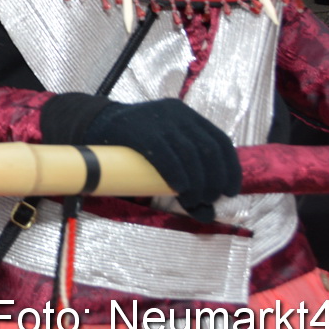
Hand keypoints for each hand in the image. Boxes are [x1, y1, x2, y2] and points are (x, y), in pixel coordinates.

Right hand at [82, 98, 241, 222]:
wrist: (97, 125)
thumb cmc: (136, 146)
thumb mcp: (166, 154)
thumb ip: (188, 178)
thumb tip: (209, 215)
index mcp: (187, 115)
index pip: (220, 141)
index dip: (230, 168)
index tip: (230, 191)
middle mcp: (176, 113)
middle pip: (208, 149)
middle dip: (214, 179)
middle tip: (208, 199)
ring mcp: (157, 119)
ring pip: (189, 153)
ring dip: (198, 182)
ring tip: (194, 200)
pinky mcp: (138, 130)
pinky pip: (165, 154)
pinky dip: (177, 173)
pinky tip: (180, 188)